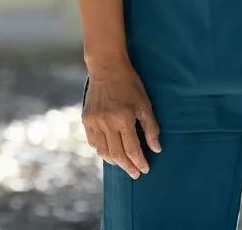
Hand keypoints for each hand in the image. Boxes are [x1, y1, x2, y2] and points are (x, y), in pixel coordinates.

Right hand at [81, 61, 161, 178]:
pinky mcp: (86, 120)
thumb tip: (156, 149)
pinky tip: (109, 154)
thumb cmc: (130, 84)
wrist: (107, 68)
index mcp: (123, 119)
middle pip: (117, 154)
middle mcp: (107, 123)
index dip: (139, 161)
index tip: (145, 170)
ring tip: (124, 165)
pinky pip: (93, 142)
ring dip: (114, 161)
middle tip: (135, 174)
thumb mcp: (145, 103)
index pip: (132, 149)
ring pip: (103, 151)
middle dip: (128, 166)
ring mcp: (94, 122)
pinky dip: (101, 151)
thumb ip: (151, 127)